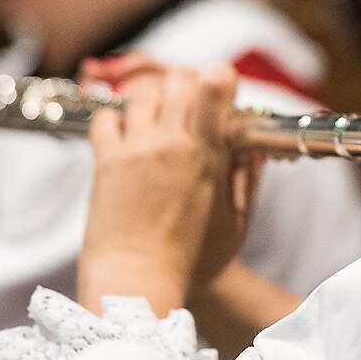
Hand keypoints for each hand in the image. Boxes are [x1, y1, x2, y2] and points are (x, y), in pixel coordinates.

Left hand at [79, 60, 262, 315]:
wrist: (137, 282)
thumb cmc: (192, 261)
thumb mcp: (236, 224)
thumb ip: (247, 181)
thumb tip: (255, 149)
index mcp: (208, 157)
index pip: (214, 91)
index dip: (219, 77)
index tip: (219, 80)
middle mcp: (172, 144)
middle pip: (178, 80)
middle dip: (186, 83)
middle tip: (186, 103)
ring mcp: (136, 149)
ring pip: (141, 92)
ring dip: (149, 99)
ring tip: (153, 121)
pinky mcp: (105, 161)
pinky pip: (106, 117)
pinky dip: (114, 118)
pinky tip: (123, 137)